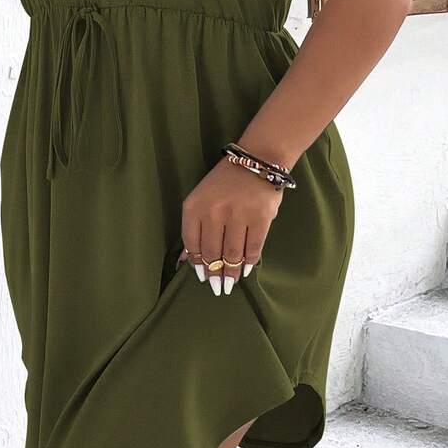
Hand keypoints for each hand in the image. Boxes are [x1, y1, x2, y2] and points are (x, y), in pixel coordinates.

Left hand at [178, 156, 283, 295]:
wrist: (256, 161)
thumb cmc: (225, 183)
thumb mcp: (202, 199)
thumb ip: (194, 227)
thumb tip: (186, 259)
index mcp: (195, 206)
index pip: (191, 243)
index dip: (196, 263)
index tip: (201, 276)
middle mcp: (214, 211)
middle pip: (211, 252)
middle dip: (214, 273)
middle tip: (217, 287)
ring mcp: (238, 215)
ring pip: (231, 254)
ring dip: (230, 273)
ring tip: (230, 283)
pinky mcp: (260, 218)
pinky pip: (252, 248)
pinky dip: (248, 262)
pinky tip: (245, 269)